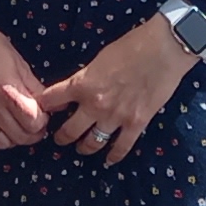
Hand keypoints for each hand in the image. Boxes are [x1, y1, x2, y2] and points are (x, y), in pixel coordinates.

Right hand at [0, 0, 49, 154]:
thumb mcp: (19, 62)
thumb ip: (33, 86)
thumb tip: (50, 103)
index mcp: (9, 90)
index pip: (34, 122)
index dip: (43, 120)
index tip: (43, 113)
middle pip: (21, 136)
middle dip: (33, 132)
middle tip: (34, 122)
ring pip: (2, 143)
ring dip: (14, 139)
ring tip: (17, 127)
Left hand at [35, 17, 197, 165]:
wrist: (163, 49)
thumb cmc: (131, 46)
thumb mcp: (99, 59)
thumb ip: (85, 77)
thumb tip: (77, 89)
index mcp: (82, 84)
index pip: (51, 101)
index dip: (44, 107)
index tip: (43, 111)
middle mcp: (95, 104)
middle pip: (68, 131)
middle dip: (61, 137)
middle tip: (59, 138)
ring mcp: (115, 117)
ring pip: (92, 143)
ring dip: (83, 148)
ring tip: (81, 148)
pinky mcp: (136, 123)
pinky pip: (121, 148)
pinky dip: (113, 156)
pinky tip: (108, 159)